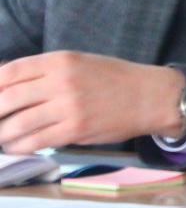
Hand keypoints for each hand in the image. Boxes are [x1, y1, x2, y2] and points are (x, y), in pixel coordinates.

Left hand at [0, 51, 185, 152]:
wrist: (150, 96)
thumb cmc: (115, 79)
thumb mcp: (81, 62)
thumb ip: (47, 71)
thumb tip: (7, 81)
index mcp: (61, 60)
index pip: (11, 71)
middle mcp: (61, 81)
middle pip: (7, 98)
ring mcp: (68, 106)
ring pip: (17, 124)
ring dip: (3, 134)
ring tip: (4, 136)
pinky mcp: (75, 129)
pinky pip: (36, 141)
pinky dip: (20, 146)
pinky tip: (17, 146)